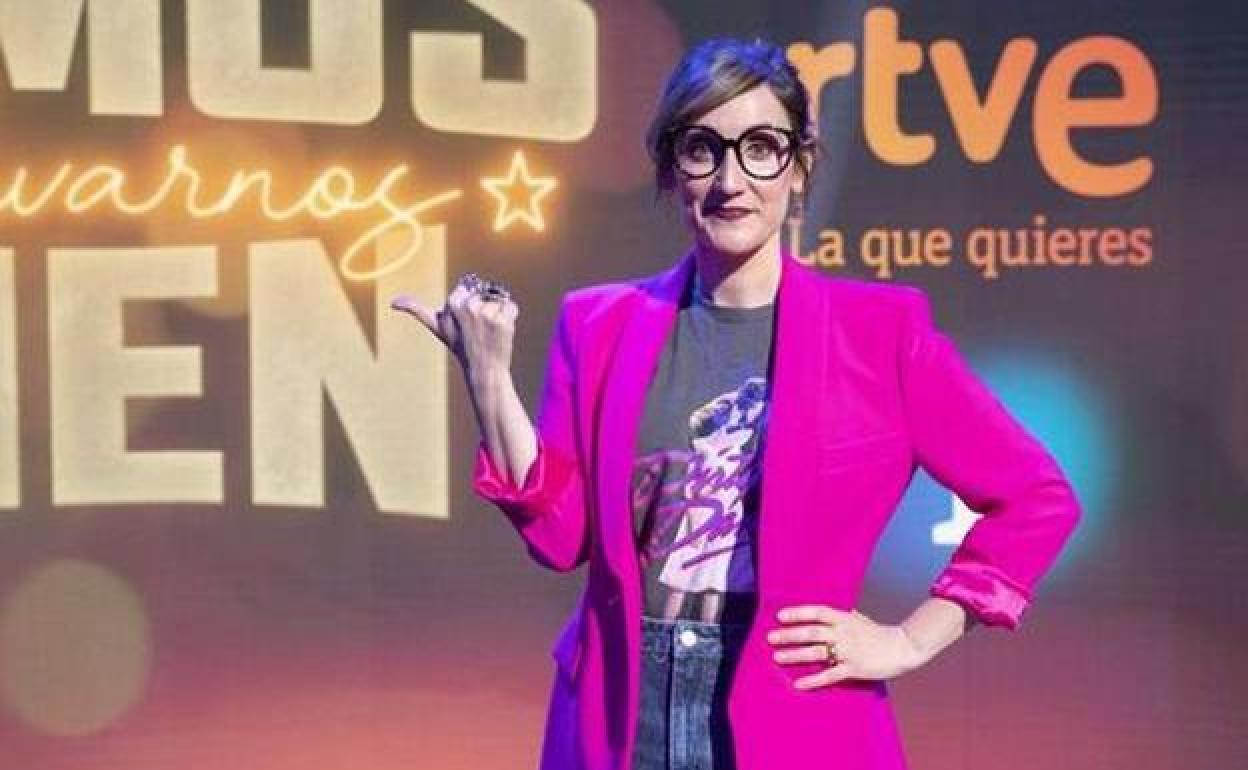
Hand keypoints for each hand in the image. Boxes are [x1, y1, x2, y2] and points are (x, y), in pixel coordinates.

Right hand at [390, 277, 517, 380]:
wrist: (483, 369)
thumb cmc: (460, 346)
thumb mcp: (437, 326)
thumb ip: (417, 310)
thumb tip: (393, 302)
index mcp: (453, 303)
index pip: (468, 286)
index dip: (469, 303)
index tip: (465, 322)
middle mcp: (469, 306)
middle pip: (484, 291)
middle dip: (485, 305)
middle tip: (478, 328)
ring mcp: (487, 313)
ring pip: (499, 298)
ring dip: (498, 312)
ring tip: (490, 331)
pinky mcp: (503, 320)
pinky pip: (511, 306)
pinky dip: (510, 317)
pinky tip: (502, 332)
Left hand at [767, 605, 924, 688]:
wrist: (903, 647)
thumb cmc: (881, 633)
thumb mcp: (861, 619)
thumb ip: (846, 616)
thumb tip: (831, 613)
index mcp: (845, 619)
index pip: (817, 612)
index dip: (798, 613)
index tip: (780, 616)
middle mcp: (844, 633)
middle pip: (812, 632)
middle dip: (790, 635)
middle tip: (770, 638)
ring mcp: (848, 651)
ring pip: (817, 652)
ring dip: (795, 654)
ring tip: (777, 657)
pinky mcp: (854, 669)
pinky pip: (830, 675)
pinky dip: (813, 680)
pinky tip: (798, 684)